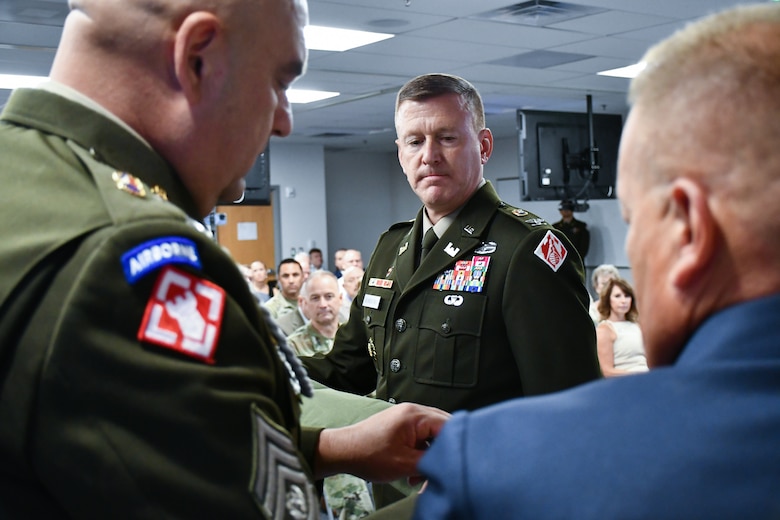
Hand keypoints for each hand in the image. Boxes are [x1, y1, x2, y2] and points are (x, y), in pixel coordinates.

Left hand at [315, 402, 449, 481]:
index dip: (454, 447)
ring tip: (419, 477)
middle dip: (440, 453)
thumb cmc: (368, 454)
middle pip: (442, 430)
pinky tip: (413, 471)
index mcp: (415, 415)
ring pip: (431, 436)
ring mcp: (406, 417)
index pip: (449, 426)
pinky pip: (420, 438)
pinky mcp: (400, 425)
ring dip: (429, 457)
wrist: (343, 451)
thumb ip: (430, 461)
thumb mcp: (404, 463)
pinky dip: (420, 454)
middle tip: (436, 472)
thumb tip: (448, 464)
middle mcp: (413, 411)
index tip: (454, 465)